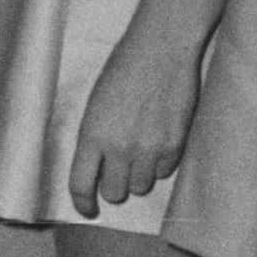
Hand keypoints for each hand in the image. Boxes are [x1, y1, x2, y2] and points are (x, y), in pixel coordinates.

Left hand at [64, 17, 205, 220]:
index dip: (83, 203)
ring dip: (138, 175)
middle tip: (118, 171)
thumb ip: (94, 138)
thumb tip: (96, 169)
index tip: (88, 209)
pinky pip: (165, 172)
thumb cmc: (124, 68)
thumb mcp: (95, 103)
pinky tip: (158, 140)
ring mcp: (149, 148)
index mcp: (92, 135)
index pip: (81, 185)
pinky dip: (160, 163)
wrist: (162, 47)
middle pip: (114, 193)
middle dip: (114, 186)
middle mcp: (120, 147)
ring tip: (140, 150)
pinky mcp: (175, 144)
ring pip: (141, 186)